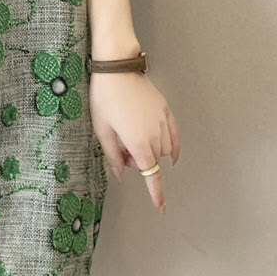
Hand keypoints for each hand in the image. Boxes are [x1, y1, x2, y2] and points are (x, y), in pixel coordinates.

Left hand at [89, 71, 180, 214]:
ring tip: (132, 137)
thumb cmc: (105, 96)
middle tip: (120, 148)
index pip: (151, 174)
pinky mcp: (166, 110)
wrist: (117, 68)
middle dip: (138, 161)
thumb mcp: (101, 128)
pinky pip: (175, 135)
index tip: (161, 207)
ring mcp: (163, 121)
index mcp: (138, 141)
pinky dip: (173, 147)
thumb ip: (112, 154)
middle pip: (152, 161)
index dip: (156, 192)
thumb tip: (121, 173)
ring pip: (164, 150)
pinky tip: (169, 152)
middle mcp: (155, 134)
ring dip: (151, 152)